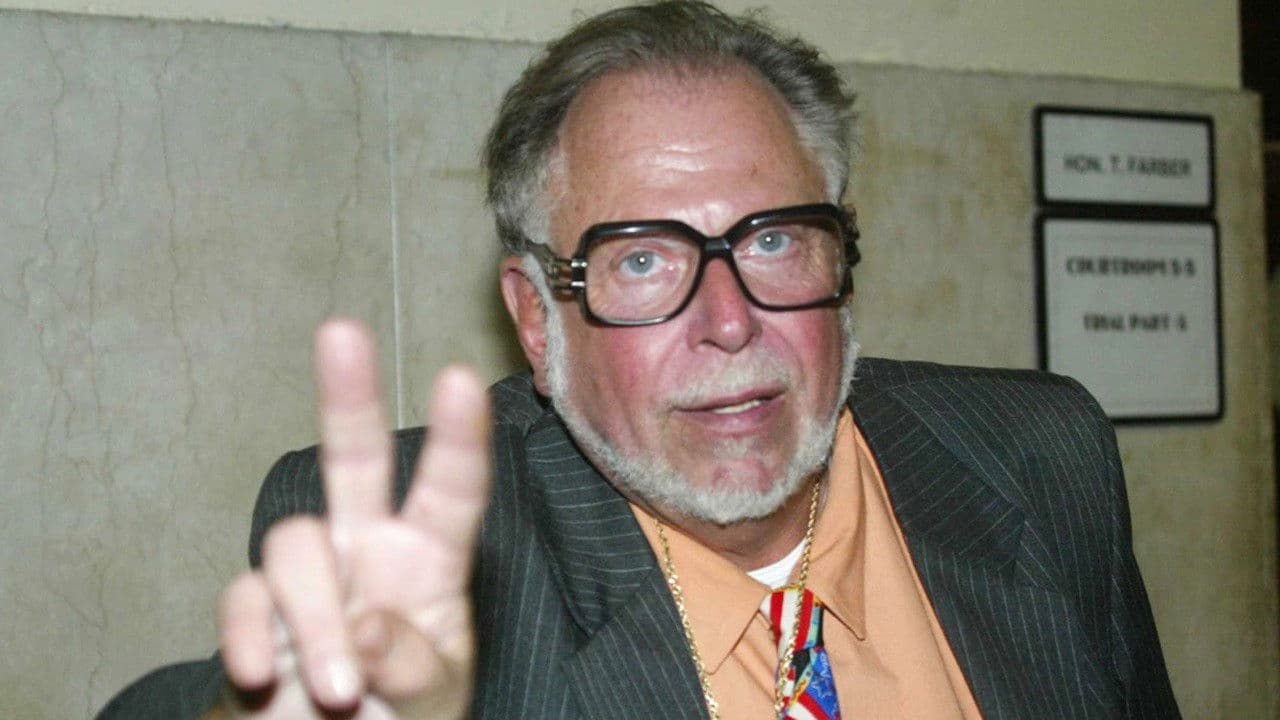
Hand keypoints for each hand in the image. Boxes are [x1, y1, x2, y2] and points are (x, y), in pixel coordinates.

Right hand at [215, 319, 490, 718]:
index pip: (451, 490)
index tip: (461, 377)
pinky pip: (243, 598)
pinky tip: (266, 675)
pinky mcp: (255, 615)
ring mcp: (310, 578)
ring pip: (295, 542)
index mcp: (430, 562)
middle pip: (356, 458)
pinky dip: (251, 636)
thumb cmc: (399, 715)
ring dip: (314, 617)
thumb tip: (371, 623)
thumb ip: (417, 668)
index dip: (458, 437)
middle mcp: (368, 551)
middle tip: (341, 330)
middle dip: (348, 396)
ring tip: (337, 692)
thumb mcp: (434, 701)